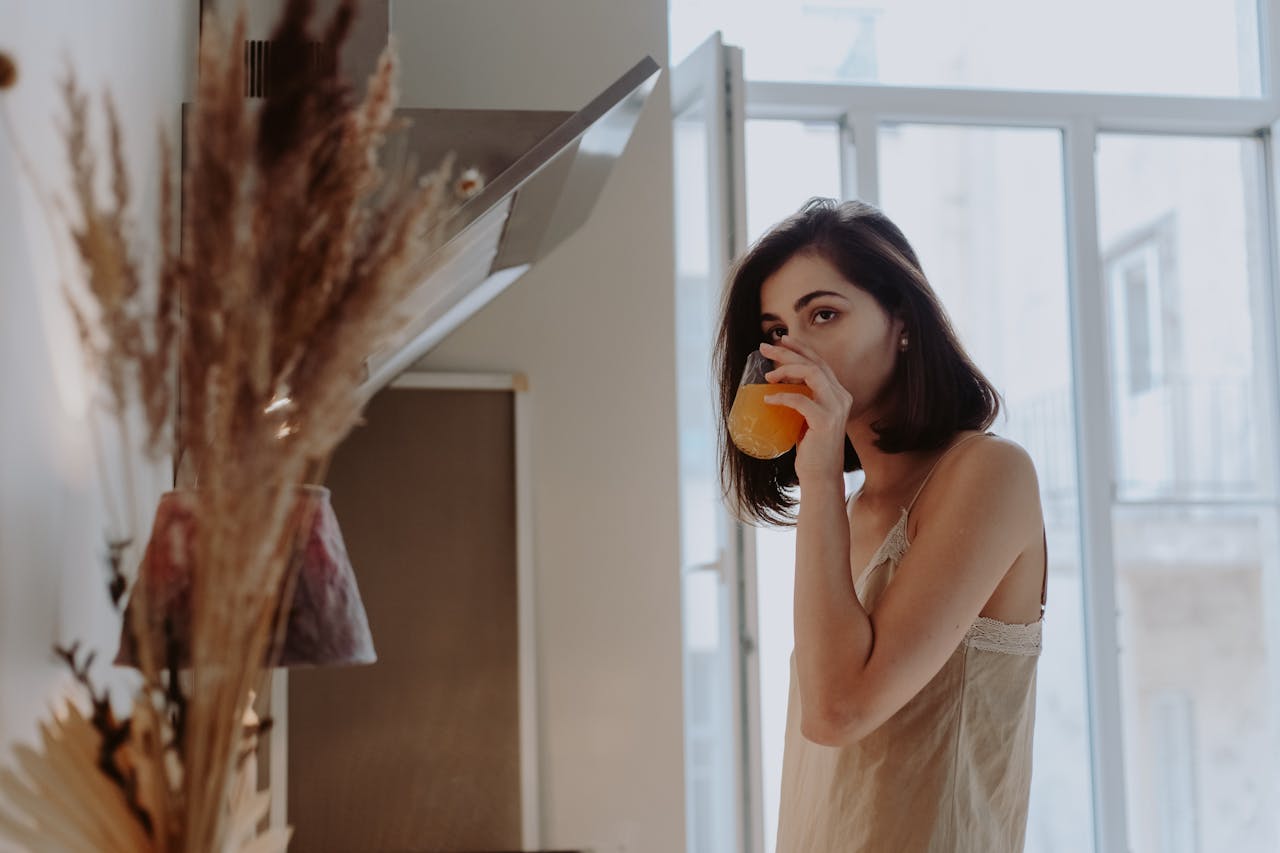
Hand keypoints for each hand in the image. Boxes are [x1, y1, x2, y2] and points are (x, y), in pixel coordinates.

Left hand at [759, 339, 851, 482]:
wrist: (821, 476)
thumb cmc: (811, 449)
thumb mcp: (805, 418)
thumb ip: (801, 400)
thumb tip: (774, 386)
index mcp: (838, 393)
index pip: (820, 362)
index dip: (801, 348)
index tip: (781, 339)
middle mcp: (841, 396)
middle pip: (814, 363)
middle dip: (788, 351)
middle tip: (765, 347)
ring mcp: (836, 408)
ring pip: (812, 374)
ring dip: (786, 369)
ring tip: (767, 375)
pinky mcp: (826, 421)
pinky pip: (800, 400)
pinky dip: (782, 396)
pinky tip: (767, 399)